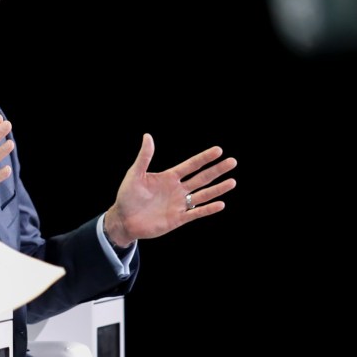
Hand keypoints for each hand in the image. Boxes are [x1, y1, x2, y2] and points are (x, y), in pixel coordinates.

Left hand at [103, 133, 237, 245]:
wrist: (123, 220)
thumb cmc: (127, 196)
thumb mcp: (134, 175)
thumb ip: (144, 157)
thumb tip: (148, 136)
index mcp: (169, 177)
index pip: (191, 165)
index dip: (204, 158)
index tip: (219, 150)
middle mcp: (177, 189)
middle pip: (201, 178)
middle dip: (217, 170)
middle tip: (233, 162)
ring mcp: (179, 204)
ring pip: (203, 194)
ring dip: (217, 189)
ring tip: (232, 181)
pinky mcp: (177, 219)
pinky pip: (196, 213)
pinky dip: (208, 209)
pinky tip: (220, 204)